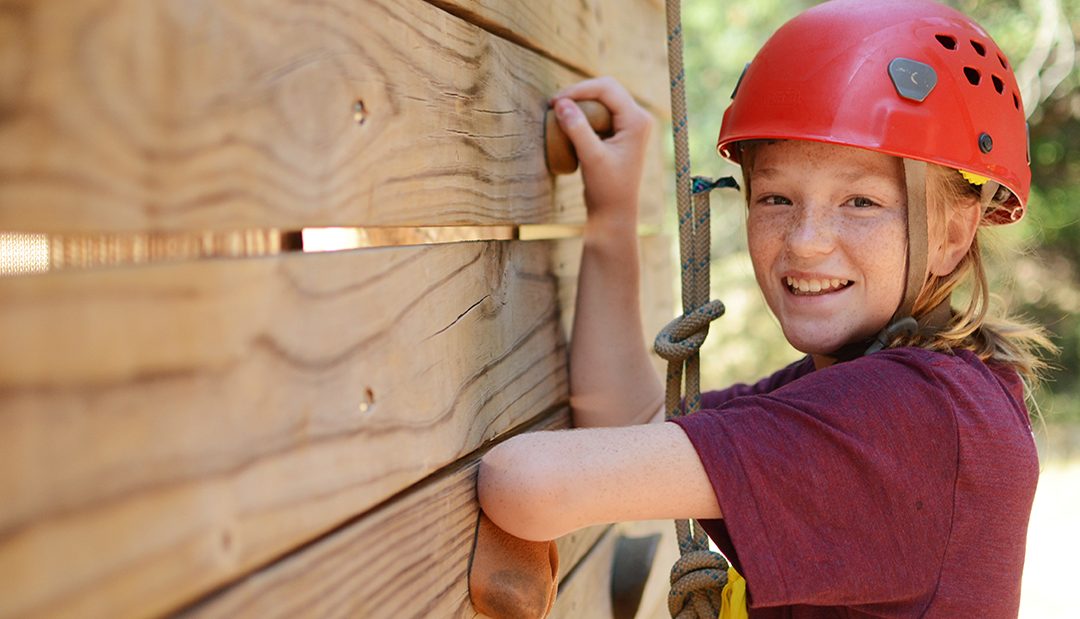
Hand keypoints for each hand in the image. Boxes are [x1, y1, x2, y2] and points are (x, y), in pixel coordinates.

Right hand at [551, 77, 652, 226]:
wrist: (614, 212)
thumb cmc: (607, 188)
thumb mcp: (591, 157)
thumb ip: (577, 129)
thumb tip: (560, 103)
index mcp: (637, 120)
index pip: (606, 89)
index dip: (579, 90)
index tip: (555, 102)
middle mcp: (638, 117)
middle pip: (605, 89)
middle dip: (579, 93)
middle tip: (554, 105)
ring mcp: (630, 124)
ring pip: (602, 99)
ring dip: (580, 102)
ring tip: (558, 112)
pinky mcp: (620, 132)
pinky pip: (600, 112)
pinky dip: (583, 113)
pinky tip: (568, 122)